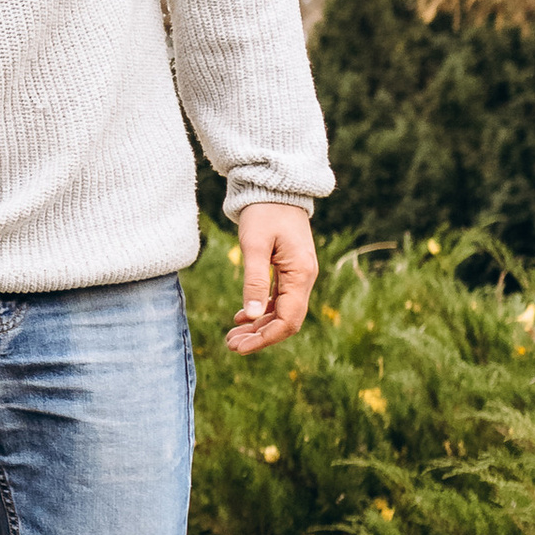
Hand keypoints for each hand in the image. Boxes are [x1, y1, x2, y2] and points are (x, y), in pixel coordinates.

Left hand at [226, 202, 317, 354]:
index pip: (288, 320)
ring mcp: (298, 275)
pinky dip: (261, 311)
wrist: (274, 187)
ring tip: (232, 336)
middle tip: (230, 346)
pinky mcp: (289, 270)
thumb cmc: (264, 212)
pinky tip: (242, 317)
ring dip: (258, 326)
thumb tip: (252, 315)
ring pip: (281, 311)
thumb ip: (255, 280)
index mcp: (301, 275)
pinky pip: (278, 299)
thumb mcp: (255, 245)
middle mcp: (304, 278)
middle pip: (286, 320)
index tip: (240, 348)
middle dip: (260, 336)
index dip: (265, 338)